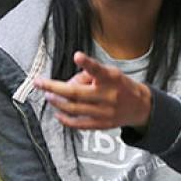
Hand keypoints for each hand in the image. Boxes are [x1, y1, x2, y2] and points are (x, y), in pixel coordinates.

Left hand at [33, 52, 151, 129]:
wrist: (141, 107)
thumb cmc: (121, 86)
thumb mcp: (110, 74)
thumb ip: (88, 76)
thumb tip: (67, 85)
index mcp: (111, 79)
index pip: (98, 70)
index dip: (87, 63)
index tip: (77, 56)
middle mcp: (108, 96)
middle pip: (76, 93)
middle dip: (54, 87)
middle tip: (39, 82)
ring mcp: (104, 112)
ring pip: (74, 109)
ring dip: (57, 102)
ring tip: (47, 94)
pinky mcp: (102, 125)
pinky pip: (79, 124)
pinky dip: (66, 119)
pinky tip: (58, 112)